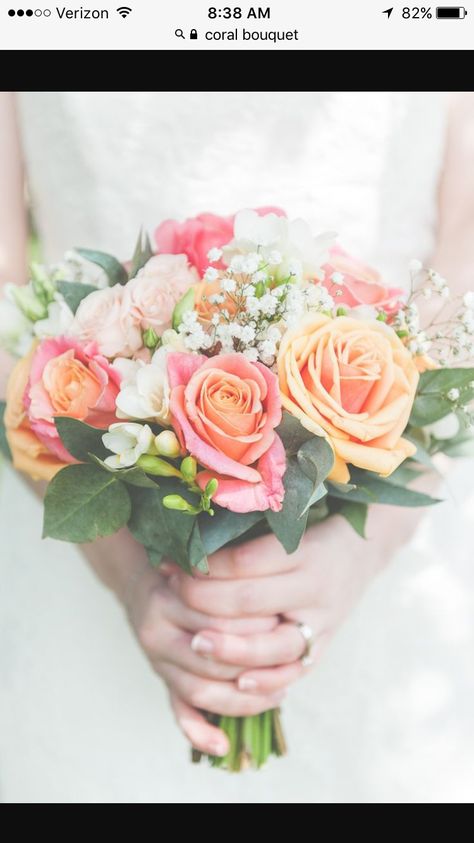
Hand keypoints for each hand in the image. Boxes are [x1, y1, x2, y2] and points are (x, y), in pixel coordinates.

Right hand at [125, 562, 283, 756]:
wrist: (142, 577)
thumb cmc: (184, 566)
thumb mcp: (199, 561)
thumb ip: (220, 572)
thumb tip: (260, 581)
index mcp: (167, 598)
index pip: (217, 619)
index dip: (254, 624)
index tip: (284, 620)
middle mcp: (156, 632)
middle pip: (211, 657)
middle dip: (254, 662)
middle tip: (288, 660)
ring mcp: (157, 661)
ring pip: (200, 689)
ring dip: (242, 697)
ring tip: (280, 691)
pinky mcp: (162, 680)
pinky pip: (179, 712)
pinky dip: (199, 733)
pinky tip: (223, 745)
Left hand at [166, 510, 404, 696]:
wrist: (363, 550)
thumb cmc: (315, 529)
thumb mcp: (290, 521)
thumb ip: (248, 532)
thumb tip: (189, 538)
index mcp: (305, 550)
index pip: (247, 560)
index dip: (207, 564)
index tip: (176, 560)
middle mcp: (316, 587)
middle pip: (252, 600)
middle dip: (205, 599)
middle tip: (172, 591)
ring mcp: (322, 622)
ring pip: (274, 645)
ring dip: (231, 647)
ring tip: (196, 644)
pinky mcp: (322, 647)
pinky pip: (294, 672)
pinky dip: (267, 682)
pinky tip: (239, 684)